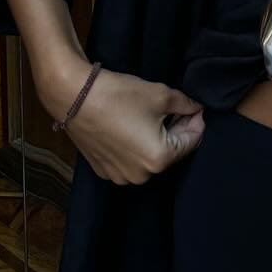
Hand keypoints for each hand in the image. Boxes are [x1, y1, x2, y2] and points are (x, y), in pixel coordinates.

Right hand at [45, 63, 204, 185]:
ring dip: (156, 139)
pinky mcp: (105, 171)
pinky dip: (136, 147)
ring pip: (150, 158)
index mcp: (159, 159)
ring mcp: (121, 176)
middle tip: (176, 109)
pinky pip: (130, 161)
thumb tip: (197, 109)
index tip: (195, 107)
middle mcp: (141, 175)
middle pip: (171, 152)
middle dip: (176, 130)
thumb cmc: (119, 95)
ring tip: (153, 116)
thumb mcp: (161, 95)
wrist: (74, 97)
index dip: (196, 121)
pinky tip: (132, 126)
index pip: (192, 141)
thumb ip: (186, 105)